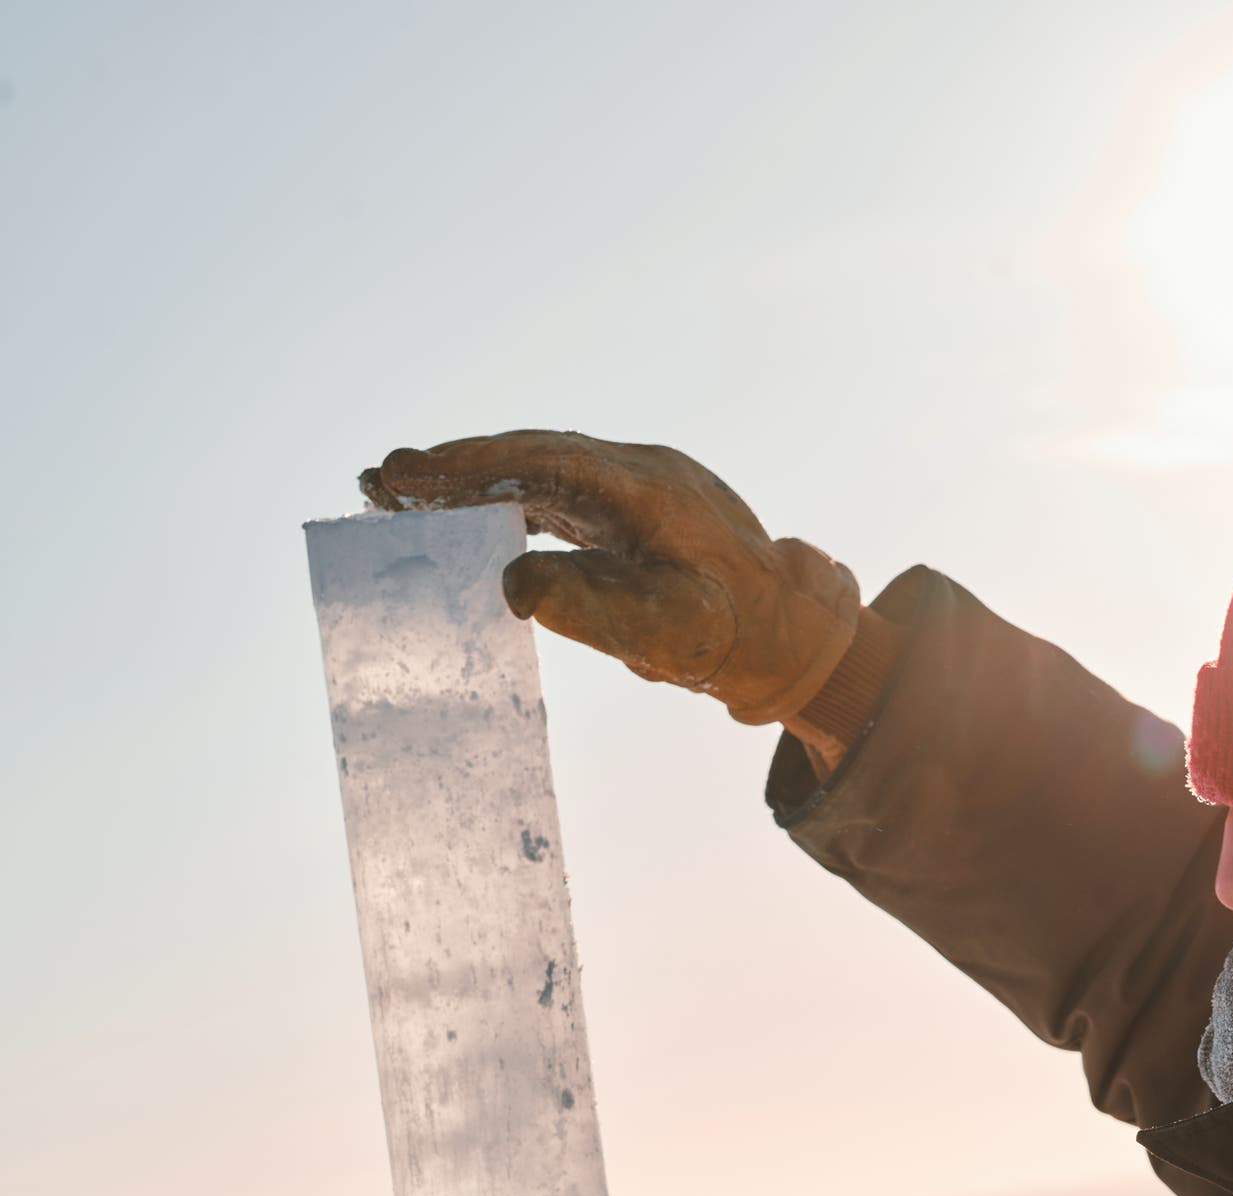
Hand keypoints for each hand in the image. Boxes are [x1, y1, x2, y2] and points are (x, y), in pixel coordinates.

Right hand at [359, 431, 859, 727]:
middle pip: (528, 455)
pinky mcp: (631, 507)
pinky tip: (464, 512)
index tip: (405, 474)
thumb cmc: (728, 637)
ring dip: (472, 480)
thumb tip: (511, 583)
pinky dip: (506, 497)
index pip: (538, 462)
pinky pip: (557, 491)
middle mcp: (637, 471)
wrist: (787, 634)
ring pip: (537, 470)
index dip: (467, 465)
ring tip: (401, 494)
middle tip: (378, 480)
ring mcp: (635, 484)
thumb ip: (586, 608)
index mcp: (644, 489)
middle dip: (452, 467)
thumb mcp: (659, 633)